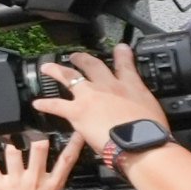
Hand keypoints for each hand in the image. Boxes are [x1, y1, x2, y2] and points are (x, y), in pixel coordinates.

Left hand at [31, 46, 159, 146]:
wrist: (139, 142)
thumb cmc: (150, 131)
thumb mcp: (153, 109)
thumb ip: (142, 103)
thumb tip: (140, 108)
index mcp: (131, 85)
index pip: (126, 65)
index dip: (122, 54)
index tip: (119, 48)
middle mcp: (109, 86)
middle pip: (93, 66)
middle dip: (83, 58)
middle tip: (76, 55)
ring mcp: (91, 96)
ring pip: (69, 77)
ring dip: (57, 71)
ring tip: (47, 68)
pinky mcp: (78, 111)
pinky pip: (57, 105)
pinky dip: (46, 104)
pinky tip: (37, 104)